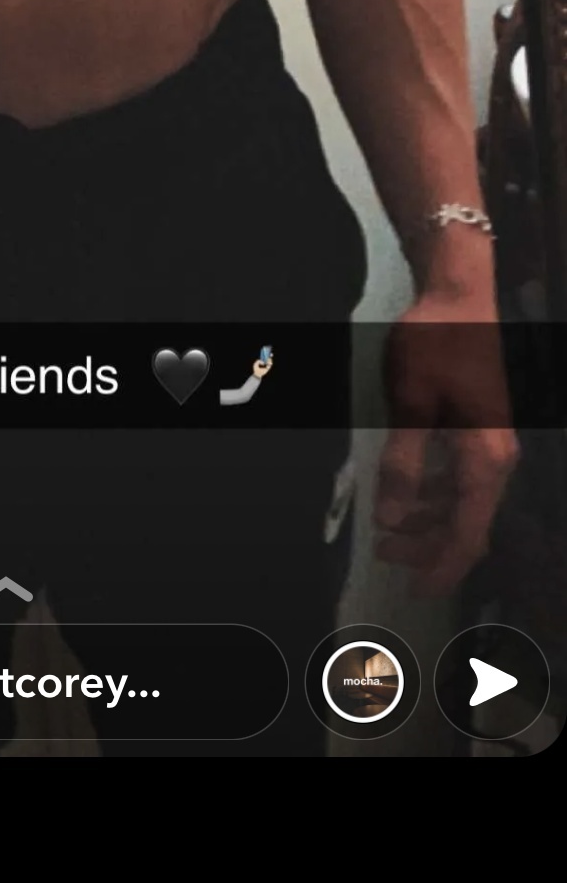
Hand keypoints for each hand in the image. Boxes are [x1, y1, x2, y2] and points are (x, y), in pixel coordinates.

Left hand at [375, 289, 518, 596]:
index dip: (442, 567)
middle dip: (428, 546)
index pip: (468, 533)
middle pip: (468, 524)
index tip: (417, 590)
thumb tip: (394, 516)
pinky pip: (462, 477)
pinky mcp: (482, 428)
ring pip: (464, 502)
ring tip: (387, 526)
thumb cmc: (436, 345)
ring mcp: (492, 444)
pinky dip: (435, 491)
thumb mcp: (411, 404)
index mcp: (484, 460)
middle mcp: (497, 459)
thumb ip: (403, 464)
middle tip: (385, 553)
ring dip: (428, 519)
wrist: (461, 292)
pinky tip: (408, 488)